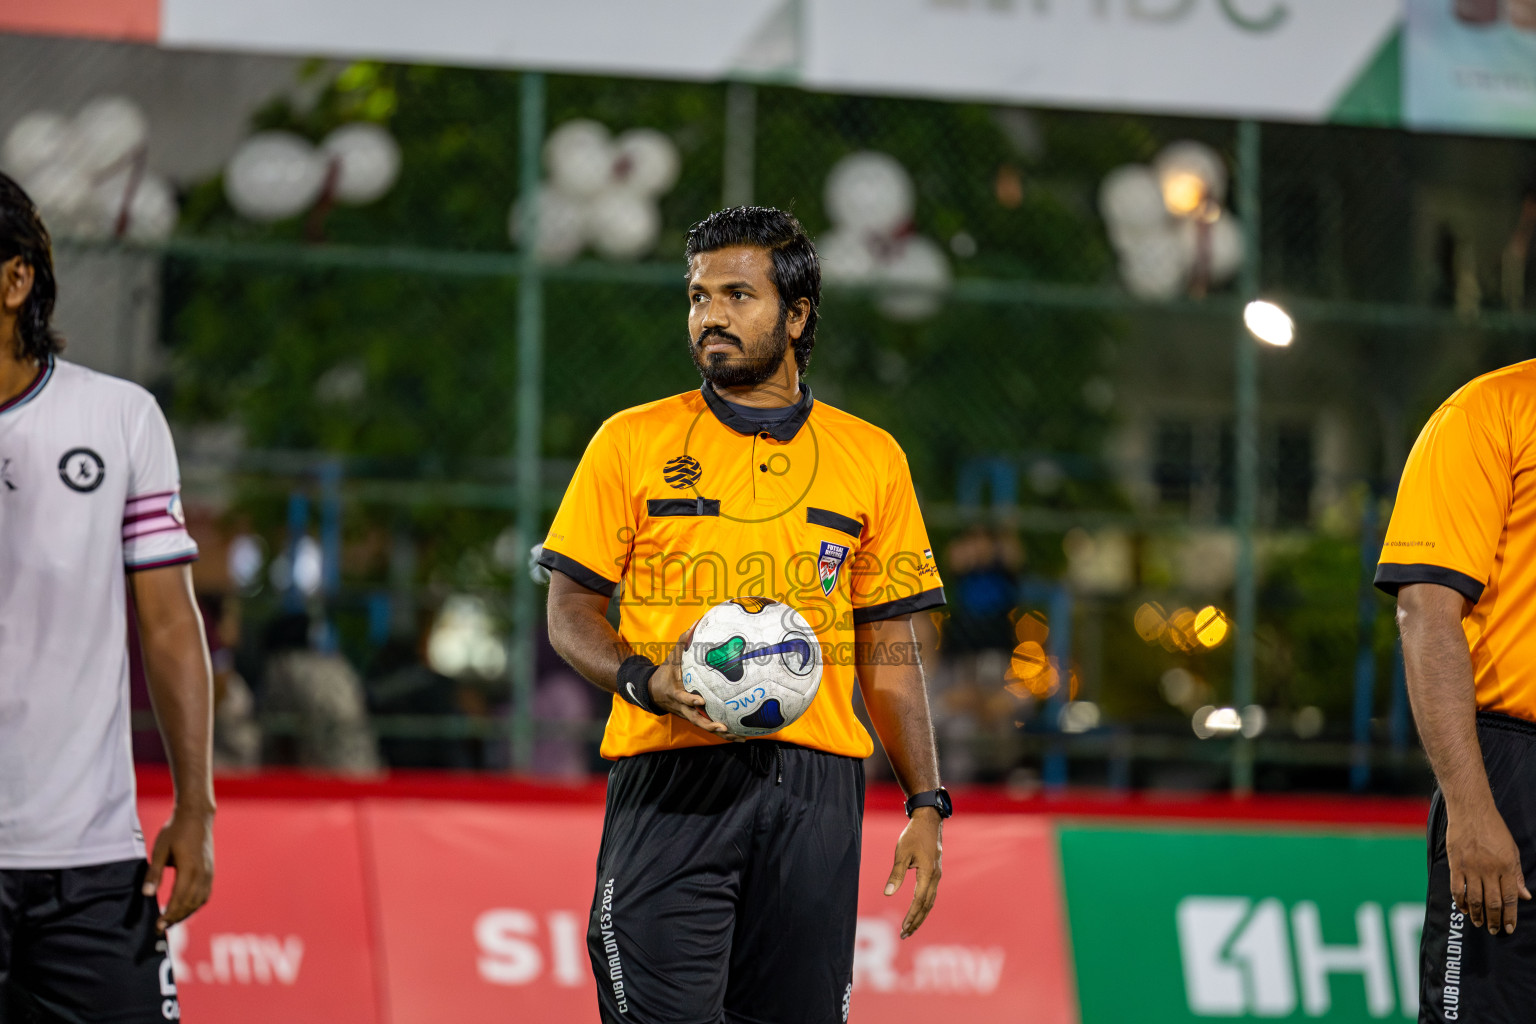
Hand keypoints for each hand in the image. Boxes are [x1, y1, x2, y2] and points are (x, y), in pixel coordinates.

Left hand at [143, 805, 214, 933]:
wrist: (197, 816)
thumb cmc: (175, 831)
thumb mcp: (160, 850)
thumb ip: (154, 873)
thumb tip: (147, 894)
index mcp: (189, 869)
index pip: (179, 899)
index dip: (168, 914)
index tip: (157, 926)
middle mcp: (202, 873)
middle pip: (190, 903)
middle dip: (176, 918)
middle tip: (161, 928)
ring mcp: (209, 872)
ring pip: (199, 901)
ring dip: (186, 913)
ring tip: (171, 921)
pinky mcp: (210, 871)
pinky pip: (205, 894)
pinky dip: (195, 905)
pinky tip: (186, 908)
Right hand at [649, 626, 732, 737]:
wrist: (653, 691)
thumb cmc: (666, 671)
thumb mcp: (672, 656)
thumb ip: (684, 641)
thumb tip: (697, 622)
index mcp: (676, 692)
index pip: (682, 698)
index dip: (690, 700)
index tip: (700, 700)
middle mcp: (683, 707)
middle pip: (696, 719)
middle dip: (709, 725)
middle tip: (723, 727)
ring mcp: (689, 715)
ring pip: (705, 727)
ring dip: (721, 734)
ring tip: (739, 738)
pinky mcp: (695, 719)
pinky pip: (710, 727)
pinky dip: (725, 734)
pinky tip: (741, 737)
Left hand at [884, 808, 942, 938]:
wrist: (928, 821)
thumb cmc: (913, 835)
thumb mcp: (902, 853)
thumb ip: (896, 874)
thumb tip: (887, 893)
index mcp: (928, 874)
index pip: (919, 901)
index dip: (912, 916)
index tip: (903, 928)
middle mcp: (936, 877)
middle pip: (927, 905)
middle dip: (916, 921)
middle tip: (905, 935)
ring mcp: (937, 875)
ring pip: (930, 901)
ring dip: (921, 915)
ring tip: (910, 927)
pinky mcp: (935, 872)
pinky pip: (931, 894)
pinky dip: (924, 906)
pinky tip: (917, 910)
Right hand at [1447, 800, 1530, 934]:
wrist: (1471, 811)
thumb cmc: (1494, 829)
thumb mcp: (1512, 851)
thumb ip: (1517, 875)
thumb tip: (1525, 896)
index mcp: (1506, 867)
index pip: (1510, 898)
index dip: (1510, 916)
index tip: (1509, 928)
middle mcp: (1489, 870)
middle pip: (1492, 902)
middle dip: (1495, 919)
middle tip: (1495, 931)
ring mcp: (1471, 868)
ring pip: (1474, 898)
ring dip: (1478, 914)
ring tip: (1480, 923)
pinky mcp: (1455, 864)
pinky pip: (1456, 887)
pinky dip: (1460, 901)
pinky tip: (1463, 909)